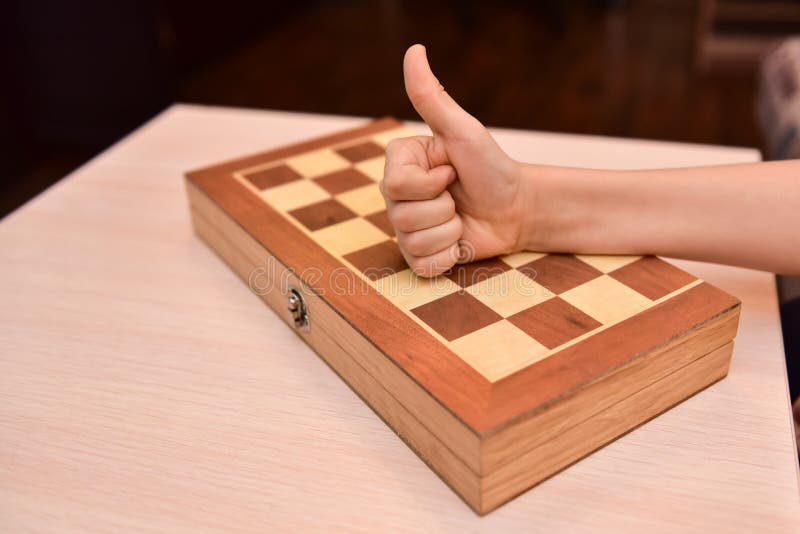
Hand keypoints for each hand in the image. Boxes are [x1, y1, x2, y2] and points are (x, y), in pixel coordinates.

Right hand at [380, 44, 528, 276]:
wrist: (517, 208)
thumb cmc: (491, 166)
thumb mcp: (462, 130)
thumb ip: (432, 96)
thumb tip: (414, 49)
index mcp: (399, 166)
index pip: (395, 186)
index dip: (431, 183)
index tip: (451, 170)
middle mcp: (396, 198)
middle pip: (402, 217)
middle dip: (444, 208)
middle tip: (458, 196)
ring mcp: (406, 229)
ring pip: (415, 242)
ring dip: (450, 231)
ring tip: (461, 217)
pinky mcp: (421, 257)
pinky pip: (424, 265)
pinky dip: (449, 255)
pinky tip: (459, 240)